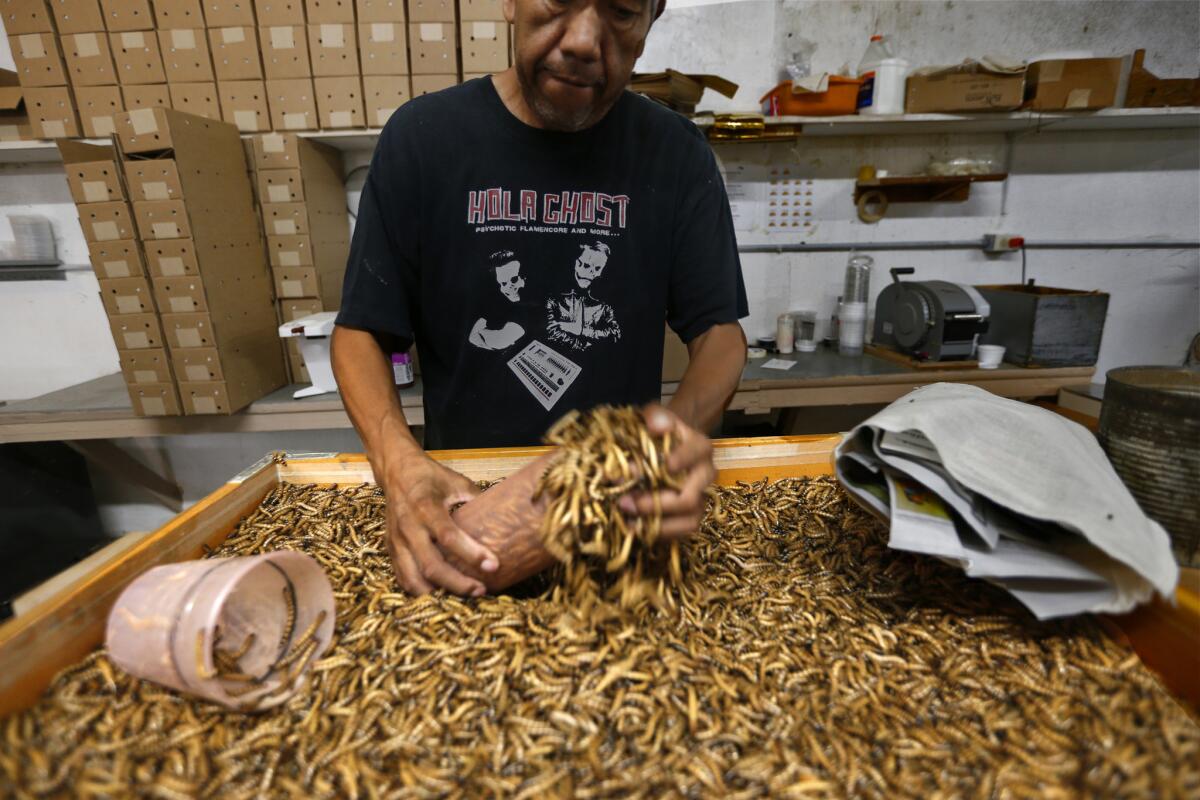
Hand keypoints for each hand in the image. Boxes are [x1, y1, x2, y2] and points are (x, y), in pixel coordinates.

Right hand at [382, 450, 496, 595]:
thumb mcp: (456, 482)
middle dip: (458, 583)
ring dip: (439, 593)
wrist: (396, 472)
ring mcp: (396, 542)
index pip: (449, 536)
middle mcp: (408, 527)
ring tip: (463, 597)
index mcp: (425, 507)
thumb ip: (477, 500)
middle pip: (431, 566)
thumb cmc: (430, 477)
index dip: (471, 554)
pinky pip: (404, 578)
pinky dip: (421, 591)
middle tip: (482, 590)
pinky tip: (441, 595)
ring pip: (414, 579)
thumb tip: (506, 518)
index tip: (493, 565)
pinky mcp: (391, 550)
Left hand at [618, 404, 716, 540]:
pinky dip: (658, 534)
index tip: (664, 464)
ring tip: (627, 519)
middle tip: (626, 501)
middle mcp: (705, 475)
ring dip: (657, 523)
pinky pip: (681, 533)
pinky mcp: (690, 517)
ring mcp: (700, 498)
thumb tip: (656, 426)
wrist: (664, 446)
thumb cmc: (658, 432)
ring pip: (689, 520)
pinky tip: (633, 528)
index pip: (697, 453)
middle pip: (690, 498)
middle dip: (657, 503)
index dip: (682, 459)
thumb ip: (656, 416)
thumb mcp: (656, 417)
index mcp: (700, 447)